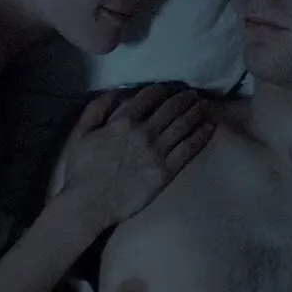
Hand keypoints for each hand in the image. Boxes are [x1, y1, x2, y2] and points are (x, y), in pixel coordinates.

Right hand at [53, 83, 216, 225]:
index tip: (169, 87)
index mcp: (123, 121)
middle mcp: (144, 133)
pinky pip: (189, 149)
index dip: (162, 88)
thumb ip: (96, 109)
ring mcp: (157, 153)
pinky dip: (201, 135)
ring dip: (196, 111)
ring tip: (204, 105)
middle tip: (193, 93)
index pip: (149, 96)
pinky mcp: (166, 172)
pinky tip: (210, 127)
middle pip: (171, 108)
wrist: (88, 204)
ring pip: (183, 125)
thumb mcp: (80, 133)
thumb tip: (114, 93)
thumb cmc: (81, 170)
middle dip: (184, 98)